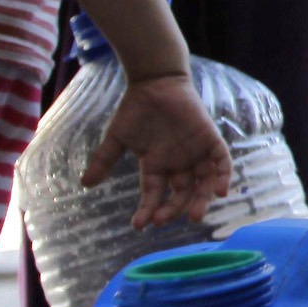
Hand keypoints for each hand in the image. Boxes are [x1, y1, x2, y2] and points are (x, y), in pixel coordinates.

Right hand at [85, 72, 233, 227]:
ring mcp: (195, 153)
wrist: (154, 82)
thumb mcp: (117, 138)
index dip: (148, 210)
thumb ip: (104, 160)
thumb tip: (85, 183)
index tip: (140, 224)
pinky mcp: (210, 140)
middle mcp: (178, 165)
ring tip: (194, 214)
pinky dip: (223, 176)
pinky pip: (221, 162)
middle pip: (181, 194)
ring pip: (203, 183)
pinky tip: (220, 192)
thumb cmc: (136, 109)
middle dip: (173, 209)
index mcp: (156, 167)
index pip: (154, 195)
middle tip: (163, 219)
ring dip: (200, 200)